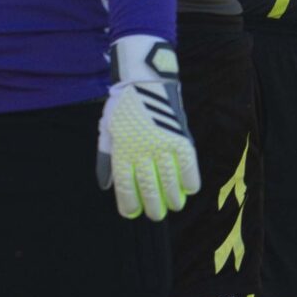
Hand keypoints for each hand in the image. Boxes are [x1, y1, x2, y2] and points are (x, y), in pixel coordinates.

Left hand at [99, 34, 197, 218]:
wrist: (145, 81)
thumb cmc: (124, 107)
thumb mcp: (107, 131)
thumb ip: (106, 159)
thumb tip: (105, 186)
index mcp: (122, 150)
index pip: (125, 186)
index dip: (129, 203)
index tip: (132, 213)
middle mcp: (142, 150)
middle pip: (148, 187)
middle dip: (152, 206)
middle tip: (156, 215)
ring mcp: (162, 144)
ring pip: (169, 180)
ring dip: (172, 198)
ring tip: (174, 206)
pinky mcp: (180, 138)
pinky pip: (188, 164)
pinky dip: (190, 179)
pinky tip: (190, 189)